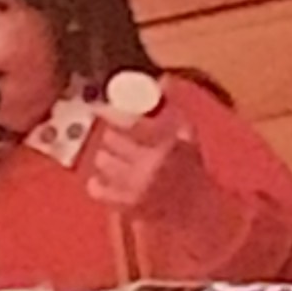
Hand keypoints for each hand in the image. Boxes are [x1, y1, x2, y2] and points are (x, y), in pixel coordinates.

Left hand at [82, 95, 200, 215]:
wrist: (195, 210)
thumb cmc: (189, 170)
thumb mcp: (187, 136)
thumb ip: (172, 108)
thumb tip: (163, 80)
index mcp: (166, 146)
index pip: (129, 123)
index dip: (110, 112)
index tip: (98, 107)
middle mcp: (150, 166)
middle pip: (110, 139)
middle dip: (113, 137)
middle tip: (121, 141)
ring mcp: (136, 187)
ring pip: (102, 160)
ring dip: (107, 158)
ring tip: (120, 162)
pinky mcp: (126, 206)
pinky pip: (96, 187)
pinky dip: (98, 182)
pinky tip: (109, 180)